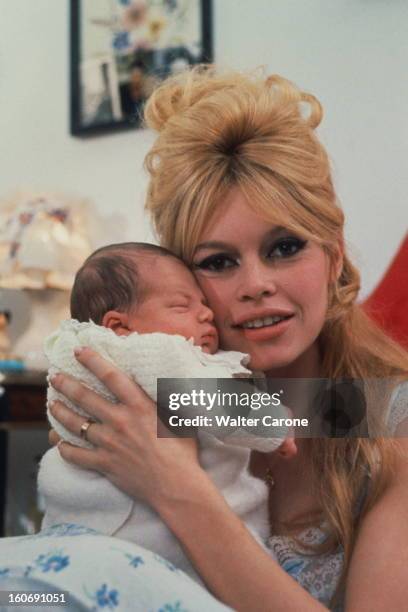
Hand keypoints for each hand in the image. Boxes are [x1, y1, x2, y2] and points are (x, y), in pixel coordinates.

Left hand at [49, 347, 199, 507]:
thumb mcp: (179, 416)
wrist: (176, 486)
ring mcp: (109, 443)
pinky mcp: (104, 464)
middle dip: (66, 384)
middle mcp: (120, 421)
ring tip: (52, 403)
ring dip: (60, 412)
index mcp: (139, 405)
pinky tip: (57, 441)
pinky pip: (76, 455)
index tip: (79, 351)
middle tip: (55, 376)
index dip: (93, 361)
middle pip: (85, 397)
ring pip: (76, 424)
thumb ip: (167, 398)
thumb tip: (168, 380)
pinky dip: (63, 447)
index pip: (111, 376)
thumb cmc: (183, 451)